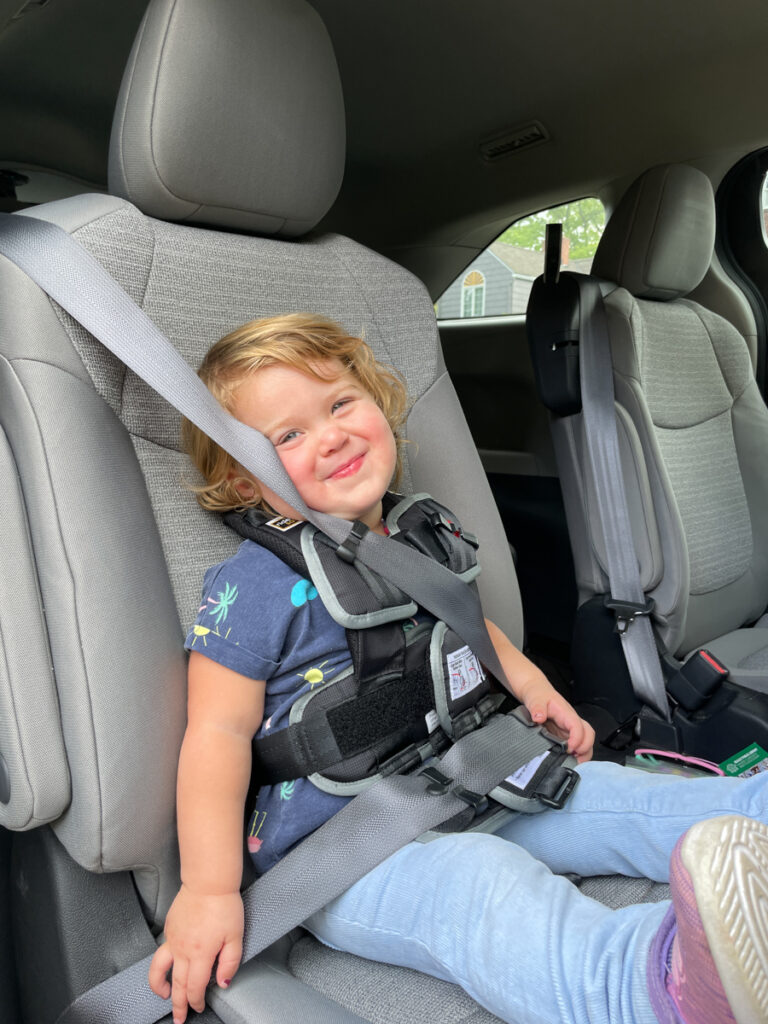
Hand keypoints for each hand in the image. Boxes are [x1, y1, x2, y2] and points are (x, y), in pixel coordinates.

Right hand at [148, 885, 243, 1023]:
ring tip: (163, 995)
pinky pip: (163, 952)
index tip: (199, 1007)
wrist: (207, 881)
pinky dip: (163, 964)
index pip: (194, 988)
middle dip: (177, 1005)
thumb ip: (230, 963)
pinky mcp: (169, 928)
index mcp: (200, 954)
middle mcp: (182, 950)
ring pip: (158, 970)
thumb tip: (222, 983)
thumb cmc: (225, 906)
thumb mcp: (236, 936)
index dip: (197, 1001)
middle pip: (176, 985)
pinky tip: (171, 965)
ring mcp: (172, 939)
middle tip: (179, 1018)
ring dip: (159, 986)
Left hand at [523, 686, 594, 762]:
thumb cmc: (538, 694)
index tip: (569, 748)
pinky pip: (576, 745)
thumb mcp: (534, 698)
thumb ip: (536, 707)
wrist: (536, 691)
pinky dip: (576, 754)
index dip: (577, 739)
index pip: (578, 726)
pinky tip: (568, 761)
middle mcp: (571, 721)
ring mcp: (569, 729)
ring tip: (573, 764)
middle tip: (575, 760)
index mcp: (565, 713)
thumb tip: (539, 717)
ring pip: (585, 741)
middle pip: (588, 734)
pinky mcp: (565, 735)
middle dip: (585, 749)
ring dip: (583, 754)